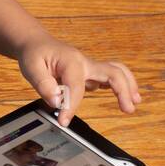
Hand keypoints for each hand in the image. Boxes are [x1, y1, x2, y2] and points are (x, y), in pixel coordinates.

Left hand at [17, 36, 141, 126]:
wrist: (37, 44)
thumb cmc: (35, 55)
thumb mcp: (31, 68)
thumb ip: (43, 84)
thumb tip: (56, 101)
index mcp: (71, 61)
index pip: (76, 87)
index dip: (72, 106)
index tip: (63, 121)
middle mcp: (85, 63)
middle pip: (112, 73)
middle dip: (123, 91)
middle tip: (128, 109)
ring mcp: (90, 67)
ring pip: (116, 72)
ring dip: (128, 86)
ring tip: (133, 104)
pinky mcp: (91, 73)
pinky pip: (110, 77)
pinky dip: (120, 86)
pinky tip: (124, 98)